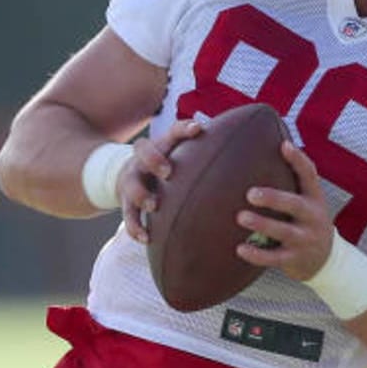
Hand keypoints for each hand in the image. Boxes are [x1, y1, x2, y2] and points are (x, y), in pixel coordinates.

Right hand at [119, 119, 203, 242]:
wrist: (125, 176)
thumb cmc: (164, 164)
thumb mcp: (177, 154)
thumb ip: (201, 153)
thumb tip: (241, 151)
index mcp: (161, 145)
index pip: (173, 132)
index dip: (184, 129)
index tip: (198, 129)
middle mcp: (143, 159)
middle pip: (143, 150)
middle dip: (154, 159)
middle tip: (168, 171)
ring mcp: (132, 180)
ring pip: (132, 185)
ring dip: (142, 195)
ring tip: (154, 206)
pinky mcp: (126, 202)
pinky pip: (128, 215)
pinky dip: (136, 227)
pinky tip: (147, 238)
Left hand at [235, 140, 333, 281]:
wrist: (326, 260)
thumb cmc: (307, 221)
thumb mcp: (308, 200)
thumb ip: (293, 179)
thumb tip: (273, 144)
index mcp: (314, 198)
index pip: (309, 175)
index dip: (298, 160)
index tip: (283, 146)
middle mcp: (312, 217)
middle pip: (295, 205)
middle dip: (274, 198)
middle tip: (250, 193)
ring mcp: (305, 240)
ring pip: (283, 232)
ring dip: (262, 224)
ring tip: (241, 217)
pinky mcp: (295, 260)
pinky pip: (274, 258)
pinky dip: (257, 254)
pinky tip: (239, 248)